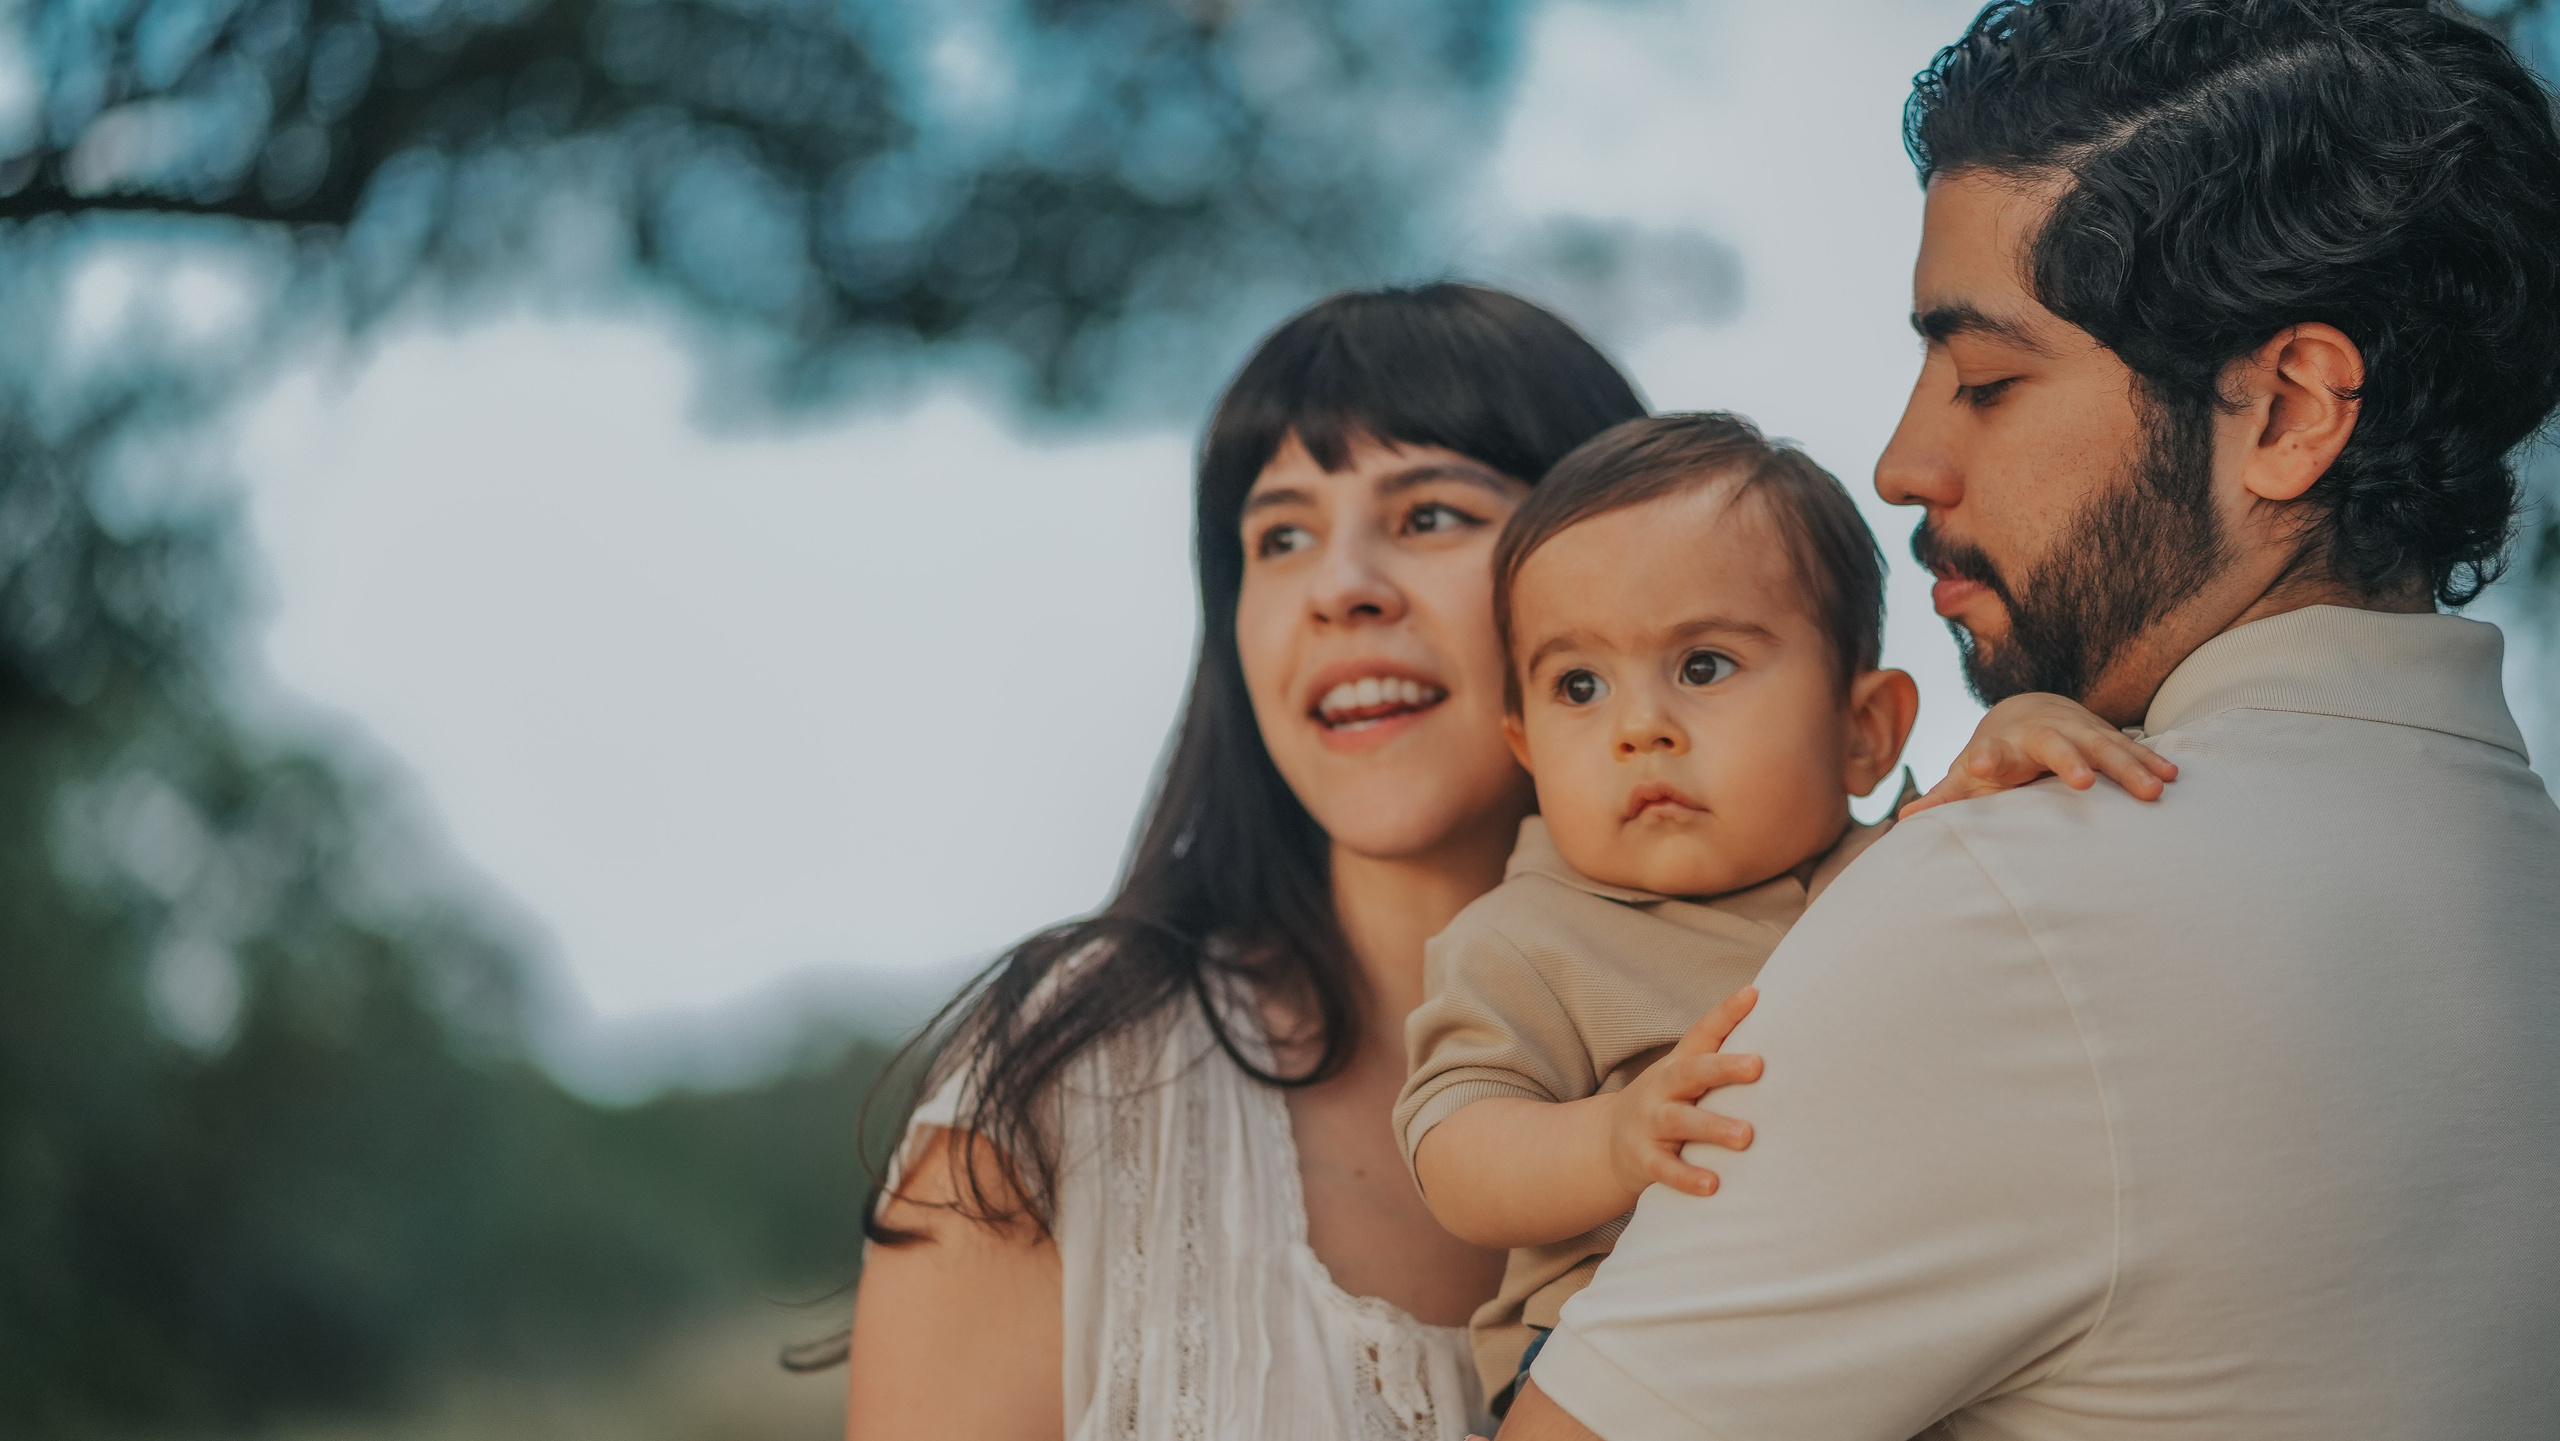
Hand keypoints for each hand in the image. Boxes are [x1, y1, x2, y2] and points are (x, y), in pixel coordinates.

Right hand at [1606, 986, 1761, 1199]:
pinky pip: (1665, 1169)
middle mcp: (1662, 1089)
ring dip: (1713, 1127)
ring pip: (1680, 1121)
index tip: (1754, 993)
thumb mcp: (1685, 1076)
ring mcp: (1650, 1123)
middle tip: (1757, 1065)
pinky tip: (1713, 1185)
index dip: (1726, 1012)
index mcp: (1678, 1065)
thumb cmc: (1668, 1103)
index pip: (1702, 1033)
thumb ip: (1720, 1058)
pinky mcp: (1644, 1159)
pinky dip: (1687, 1177)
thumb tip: (1778, 1028)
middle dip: (1722, 1067)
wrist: (1608, 1143)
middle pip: (1690, 1072)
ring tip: (1745, 1136)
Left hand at [1901, 692, 2177, 817]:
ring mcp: (2078, 731)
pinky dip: (2152, 761)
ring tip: (2154, 791)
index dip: (1985, 759)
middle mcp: (2043, 734)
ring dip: (2129, 766)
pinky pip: (2132, 748)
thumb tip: (1904, 819)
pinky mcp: (2106, 735)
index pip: (1992, 753)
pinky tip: (2174, 777)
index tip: (1978, 763)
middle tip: (2084, 783)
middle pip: (2056, 746)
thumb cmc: (1996, 753)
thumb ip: (1946, 795)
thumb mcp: (1970, 773)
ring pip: (2105, 746)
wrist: (2029, 710)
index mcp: (2004, 745)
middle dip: (2070, 761)